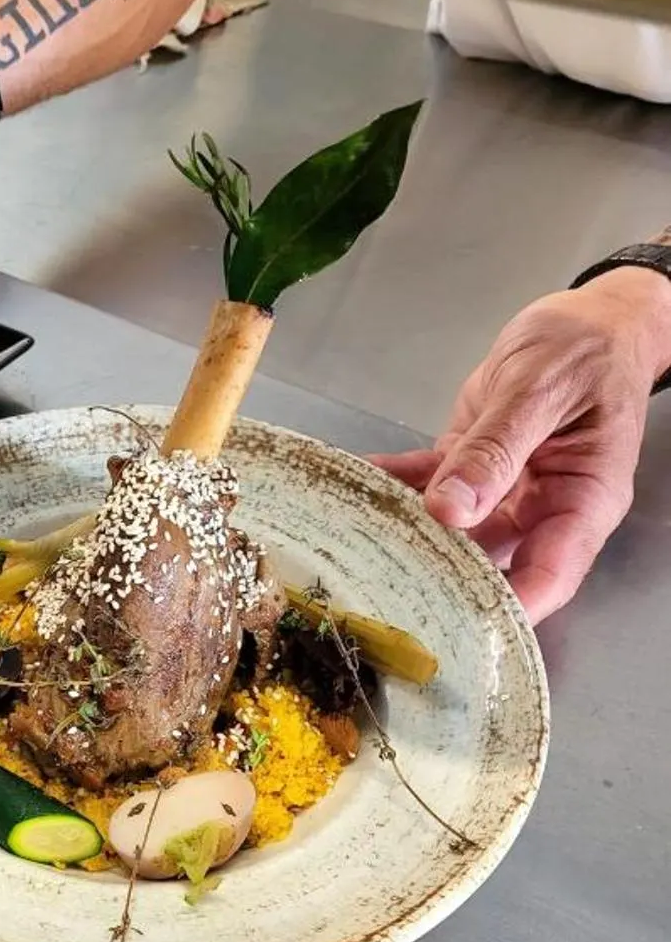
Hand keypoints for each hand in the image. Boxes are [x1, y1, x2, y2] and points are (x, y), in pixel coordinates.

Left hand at [374, 270, 670, 621]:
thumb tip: (451, 508)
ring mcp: (508, 493)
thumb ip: (497, 449)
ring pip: (452, 532)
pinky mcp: (474, 468)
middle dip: (435, 578)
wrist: (590, 318)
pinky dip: (394, 485)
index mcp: (583, 501)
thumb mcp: (540, 390)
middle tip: (376, 586)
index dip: (501, 610)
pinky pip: (431, 485)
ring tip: (351, 539)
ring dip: (405, 531)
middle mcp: (545, 509)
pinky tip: (355, 483)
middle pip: (491, 565)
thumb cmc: (588, 349)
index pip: (546, 577)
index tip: (445, 624)